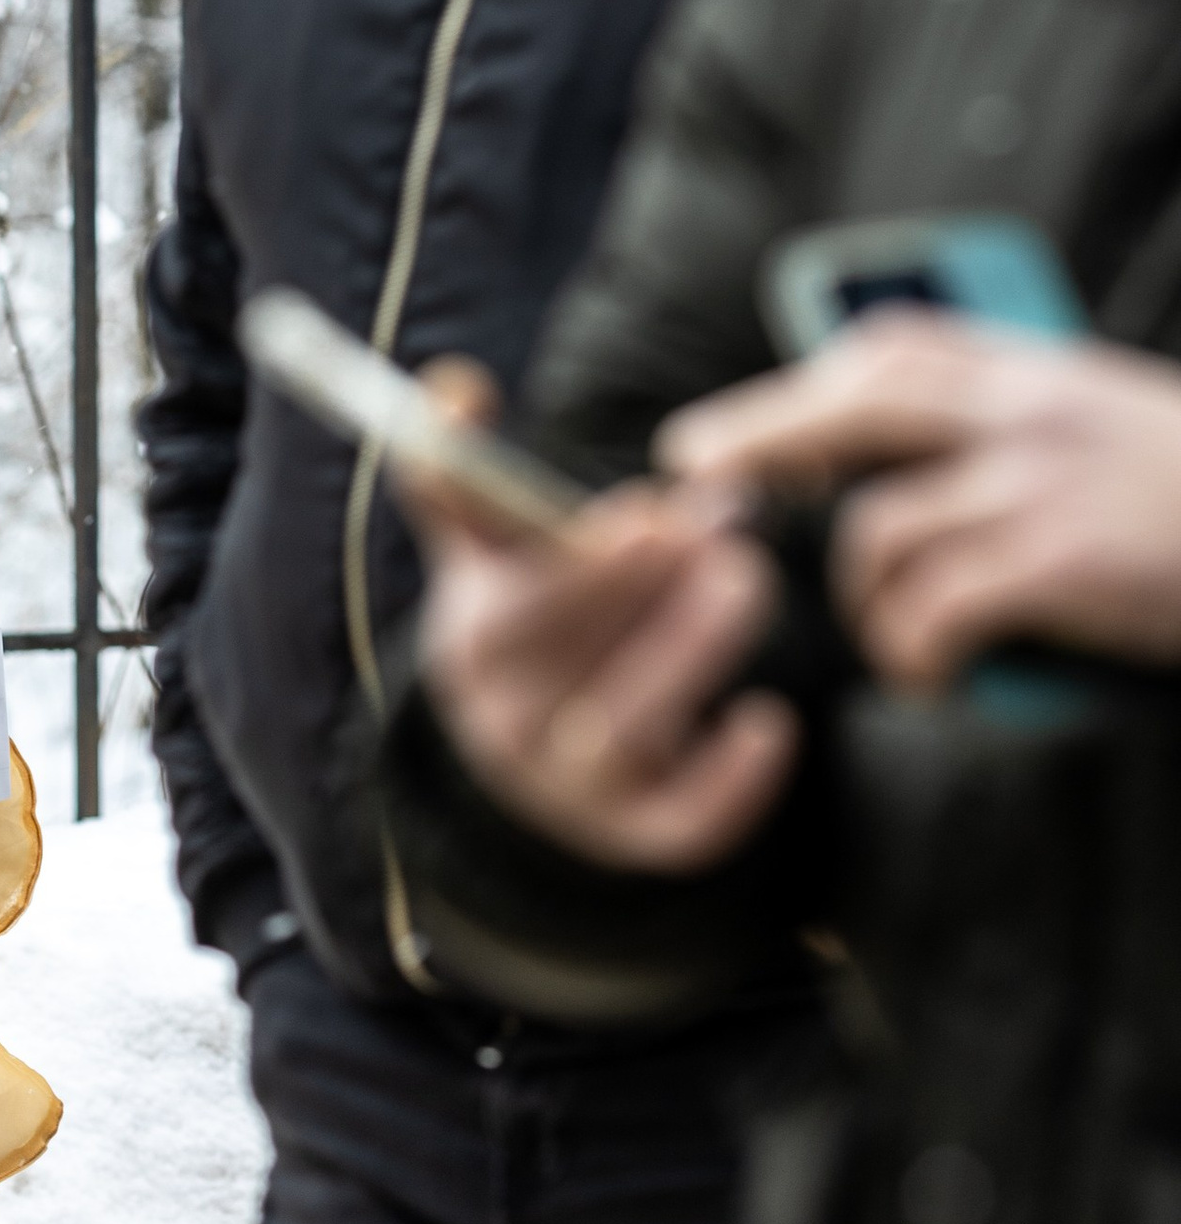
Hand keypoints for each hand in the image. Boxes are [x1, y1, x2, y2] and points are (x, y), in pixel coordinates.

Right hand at [401, 364, 796, 872]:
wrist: (540, 750)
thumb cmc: (533, 621)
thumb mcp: (491, 552)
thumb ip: (467, 471)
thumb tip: (453, 386)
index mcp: (472, 654)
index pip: (513, 623)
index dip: (581, 575)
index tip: (646, 514)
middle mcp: (508, 732)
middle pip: (570, 677)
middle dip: (649, 598)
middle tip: (719, 532)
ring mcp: (570, 793)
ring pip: (624, 737)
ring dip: (688, 657)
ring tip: (744, 582)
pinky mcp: (636, 837)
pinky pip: (680, 826)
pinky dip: (727, 784)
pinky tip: (769, 723)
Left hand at [660, 316, 1180, 688]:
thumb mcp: (1116, 428)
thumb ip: (1023, 431)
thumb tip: (920, 467)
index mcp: (1041, 373)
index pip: (891, 352)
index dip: (796, 391)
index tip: (730, 432)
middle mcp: (1028, 411)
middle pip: (853, 407)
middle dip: (758, 446)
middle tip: (696, 495)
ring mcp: (1040, 482)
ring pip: (880, 531)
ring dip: (863, 602)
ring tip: (897, 642)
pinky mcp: (1060, 561)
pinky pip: (932, 608)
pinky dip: (914, 653)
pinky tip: (934, 675)